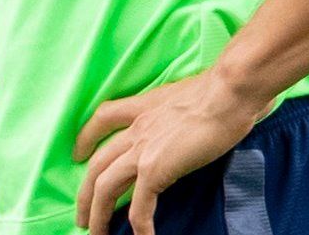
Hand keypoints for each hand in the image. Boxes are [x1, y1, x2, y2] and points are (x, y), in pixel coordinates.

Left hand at [75, 68, 268, 233]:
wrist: (230, 91)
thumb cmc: (224, 89)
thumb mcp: (190, 95)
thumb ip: (181, 111)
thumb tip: (193, 123)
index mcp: (146, 107)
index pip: (104, 117)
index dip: (86, 137)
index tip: (78, 153)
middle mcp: (138, 127)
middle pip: (97, 164)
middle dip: (85, 193)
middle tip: (82, 216)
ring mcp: (143, 149)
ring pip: (105, 187)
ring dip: (98, 215)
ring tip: (97, 234)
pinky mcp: (155, 168)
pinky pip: (139, 207)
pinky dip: (139, 226)